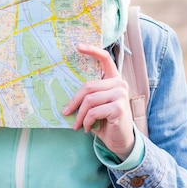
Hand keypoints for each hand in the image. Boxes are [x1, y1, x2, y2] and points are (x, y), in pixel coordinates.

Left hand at [63, 44, 134, 159]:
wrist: (120, 140)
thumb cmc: (105, 121)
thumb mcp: (96, 105)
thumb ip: (88, 95)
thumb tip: (66, 94)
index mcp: (113, 79)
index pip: (105, 59)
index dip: (92, 50)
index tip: (78, 46)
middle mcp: (119, 84)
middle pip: (88, 86)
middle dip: (74, 101)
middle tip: (66, 112)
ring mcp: (121, 95)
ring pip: (89, 100)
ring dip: (79, 115)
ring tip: (77, 125)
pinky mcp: (119, 107)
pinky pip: (93, 112)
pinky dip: (87, 122)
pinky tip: (88, 129)